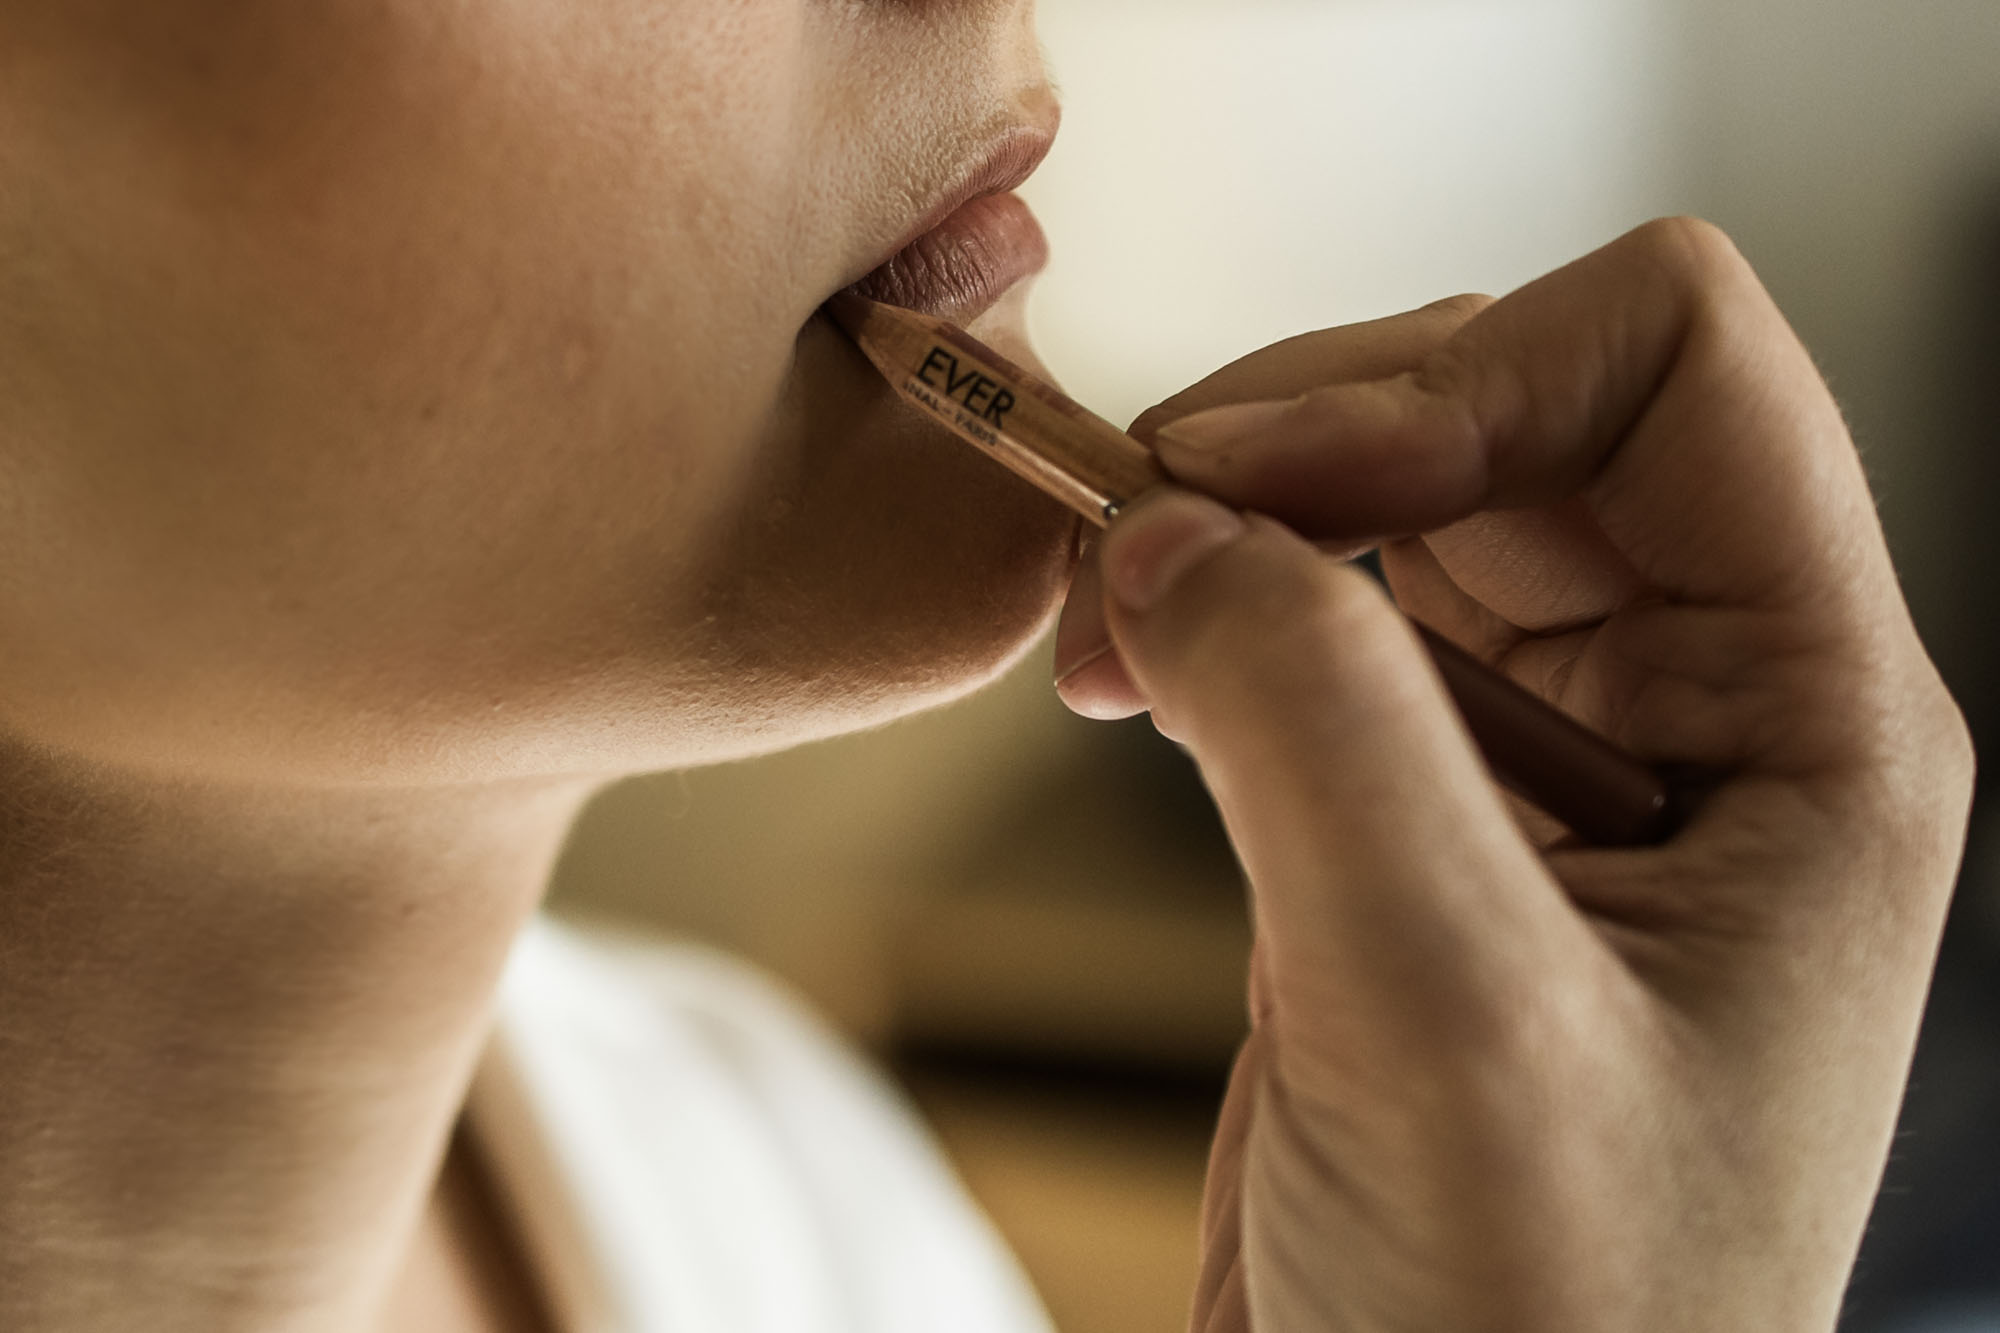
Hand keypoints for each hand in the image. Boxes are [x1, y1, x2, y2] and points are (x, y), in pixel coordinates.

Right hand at [1051, 219, 1974, 1330]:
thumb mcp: (1448, 1021)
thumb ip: (1323, 732)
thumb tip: (1180, 531)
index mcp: (1805, 725)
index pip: (1674, 371)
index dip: (1459, 380)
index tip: (1264, 482)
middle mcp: (1693, 714)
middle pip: (1511, 407)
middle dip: (1306, 437)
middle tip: (1133, 532)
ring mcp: (1550, 760)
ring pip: (1393, 501)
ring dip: (1233, 514)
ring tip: (1110, 621)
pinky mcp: (1421, 811)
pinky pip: (1317, 622)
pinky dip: (1204, 608)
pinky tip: (1133, 676)